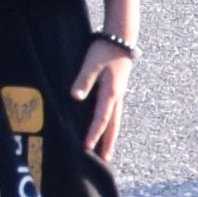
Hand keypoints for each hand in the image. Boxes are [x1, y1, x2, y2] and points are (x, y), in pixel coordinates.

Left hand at [72, 40, 129, 163]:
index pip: (101, 118)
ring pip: (116, 119)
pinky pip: (115, 112)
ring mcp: (119, 93)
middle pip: (113, 125)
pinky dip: (111, 124)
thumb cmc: (105, 48)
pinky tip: (108, 127)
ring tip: (108, 150)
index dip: (93, 134)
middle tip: (105, 159)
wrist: (122, 36)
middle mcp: (117, 96)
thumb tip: (75, 97)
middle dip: (108, 142)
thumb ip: (83, 80)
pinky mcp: (118, 88)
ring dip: (111, 135)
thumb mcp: (91, 63)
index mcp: (111, 92)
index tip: (86, 147)